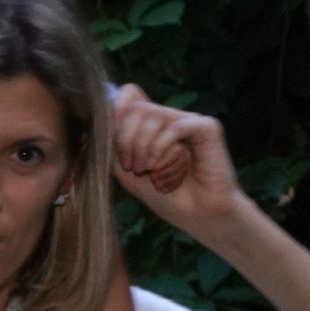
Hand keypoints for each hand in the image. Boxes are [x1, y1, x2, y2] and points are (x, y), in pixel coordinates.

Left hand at [109, 85, 246, 228]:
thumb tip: (103, 118)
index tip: (112, 143)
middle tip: (132, 167)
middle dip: (126, 139)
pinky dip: (160, 148)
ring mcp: (189, 120)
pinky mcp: (207, 128)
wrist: (198, 215)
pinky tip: (159, 168)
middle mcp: (171, 118)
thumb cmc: (165, 196)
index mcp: (152, 125)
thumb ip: (113, 143)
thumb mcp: (126, 170)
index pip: (130, 95)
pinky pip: (174, 126)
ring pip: (152, 115)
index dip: (115, 110)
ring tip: (148, 171)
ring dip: (142, 148)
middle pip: (136, 107)